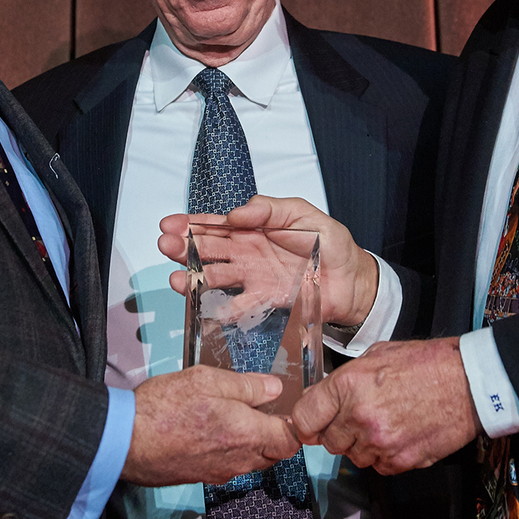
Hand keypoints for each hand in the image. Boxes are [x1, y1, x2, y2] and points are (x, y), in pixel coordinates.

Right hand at [122, 366, 301, 486]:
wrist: (124, 441)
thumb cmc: (164, 407)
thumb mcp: (207, 380)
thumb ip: (246, 385)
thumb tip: (275, 388)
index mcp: (247, 434)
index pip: (291, 442)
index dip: (294, 425)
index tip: (286, 408)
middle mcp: (239, 461)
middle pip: (274, 454)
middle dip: (275, 434)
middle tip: (263, 408)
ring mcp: (220, 472)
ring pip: (252, 461)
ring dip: (253, 443)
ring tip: (236, 416)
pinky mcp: (202, 477)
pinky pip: (230, 466)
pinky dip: (231, 450)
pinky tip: (213, 431)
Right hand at [157, 196, 379, 325]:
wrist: (352, 279)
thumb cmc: (330, 243)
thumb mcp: (302, 213)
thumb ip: (269, 209)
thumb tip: (237, 213)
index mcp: (253, 230)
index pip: (216, 225)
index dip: (191, 224)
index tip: (170, 224)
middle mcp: (247, 255)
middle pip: (208, 251)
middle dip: (184, 248)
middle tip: (166, 246)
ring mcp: (253, 280)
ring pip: (216, 279)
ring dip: (194, 279)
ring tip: (178, 280)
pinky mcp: (264, 304)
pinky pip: (239, 307)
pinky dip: (222, 309)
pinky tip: (206, 307)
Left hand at [289, 338, 479, 473]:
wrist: (469, 384)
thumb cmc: (425, 363)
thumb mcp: (377, 355)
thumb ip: (344, 380)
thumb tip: (322, 397)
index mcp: (349, 386)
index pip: (304, 418)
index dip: (306, 422)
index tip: (312, 423)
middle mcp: (360, 417)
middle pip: (328, 442)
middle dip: (338, 432)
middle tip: (357, 418)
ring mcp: (380, 443)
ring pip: (353, 457)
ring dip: (361, 445)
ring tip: (385, 423)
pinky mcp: (400, 461)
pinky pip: (378, 467)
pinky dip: (384, 455)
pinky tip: (400, 434)